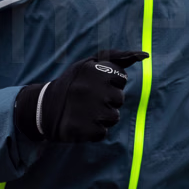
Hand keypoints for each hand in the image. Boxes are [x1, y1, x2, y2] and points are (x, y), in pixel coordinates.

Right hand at [15, 49, 145, 143]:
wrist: (43, 108)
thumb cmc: (73, 84)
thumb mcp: (89, 64)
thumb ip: (117, 58)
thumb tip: (145, 55)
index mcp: (94, 70)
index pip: (121, 78)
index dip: (110, 83)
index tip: (95, 85)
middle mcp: (91, 89)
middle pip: (119, 99)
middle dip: (108, 100)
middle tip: (89, 100)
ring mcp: (88, 110)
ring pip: (114, 117)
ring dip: (102, 117)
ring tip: (86, 112)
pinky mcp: (85, 129)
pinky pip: (103, 133)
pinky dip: (94, 131)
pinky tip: (82, 123)